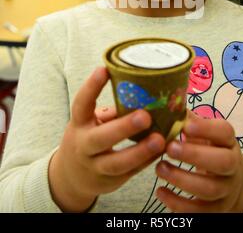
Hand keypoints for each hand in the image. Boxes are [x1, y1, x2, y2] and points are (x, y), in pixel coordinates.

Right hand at [49, 67, 165, 211]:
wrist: (71, 177)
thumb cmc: (88, 137)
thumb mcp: (91, 122)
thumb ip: (113, 111)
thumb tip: (146, 91)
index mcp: (79, 124)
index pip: (81, 104)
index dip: (91, 87)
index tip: (104, 69)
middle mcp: (83, 146)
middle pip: (100, 138)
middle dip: (123, 127)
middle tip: (144, 116)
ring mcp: (95, 167)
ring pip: (116, 163)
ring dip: (140, 151)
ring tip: (159, 139)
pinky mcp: (110, 182)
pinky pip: (130, 173)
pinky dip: (147, 161)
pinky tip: (162, 149)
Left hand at [155, 110, 242, 212]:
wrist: (229, 181)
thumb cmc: (209, 149)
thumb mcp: (204, 134)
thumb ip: (188, 120)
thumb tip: (165, 103)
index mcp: (228, 141)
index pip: (224, 132)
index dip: (206, 129)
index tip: (184, 127)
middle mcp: (232, 165)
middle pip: (222, 162)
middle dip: (194, 155)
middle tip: (169, 148)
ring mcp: (226, 190)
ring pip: (209, 189)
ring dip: (181, 179)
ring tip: (159, 168)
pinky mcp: (216, 210)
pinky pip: (200, 212)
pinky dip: (178, 204)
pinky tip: (161, 192)